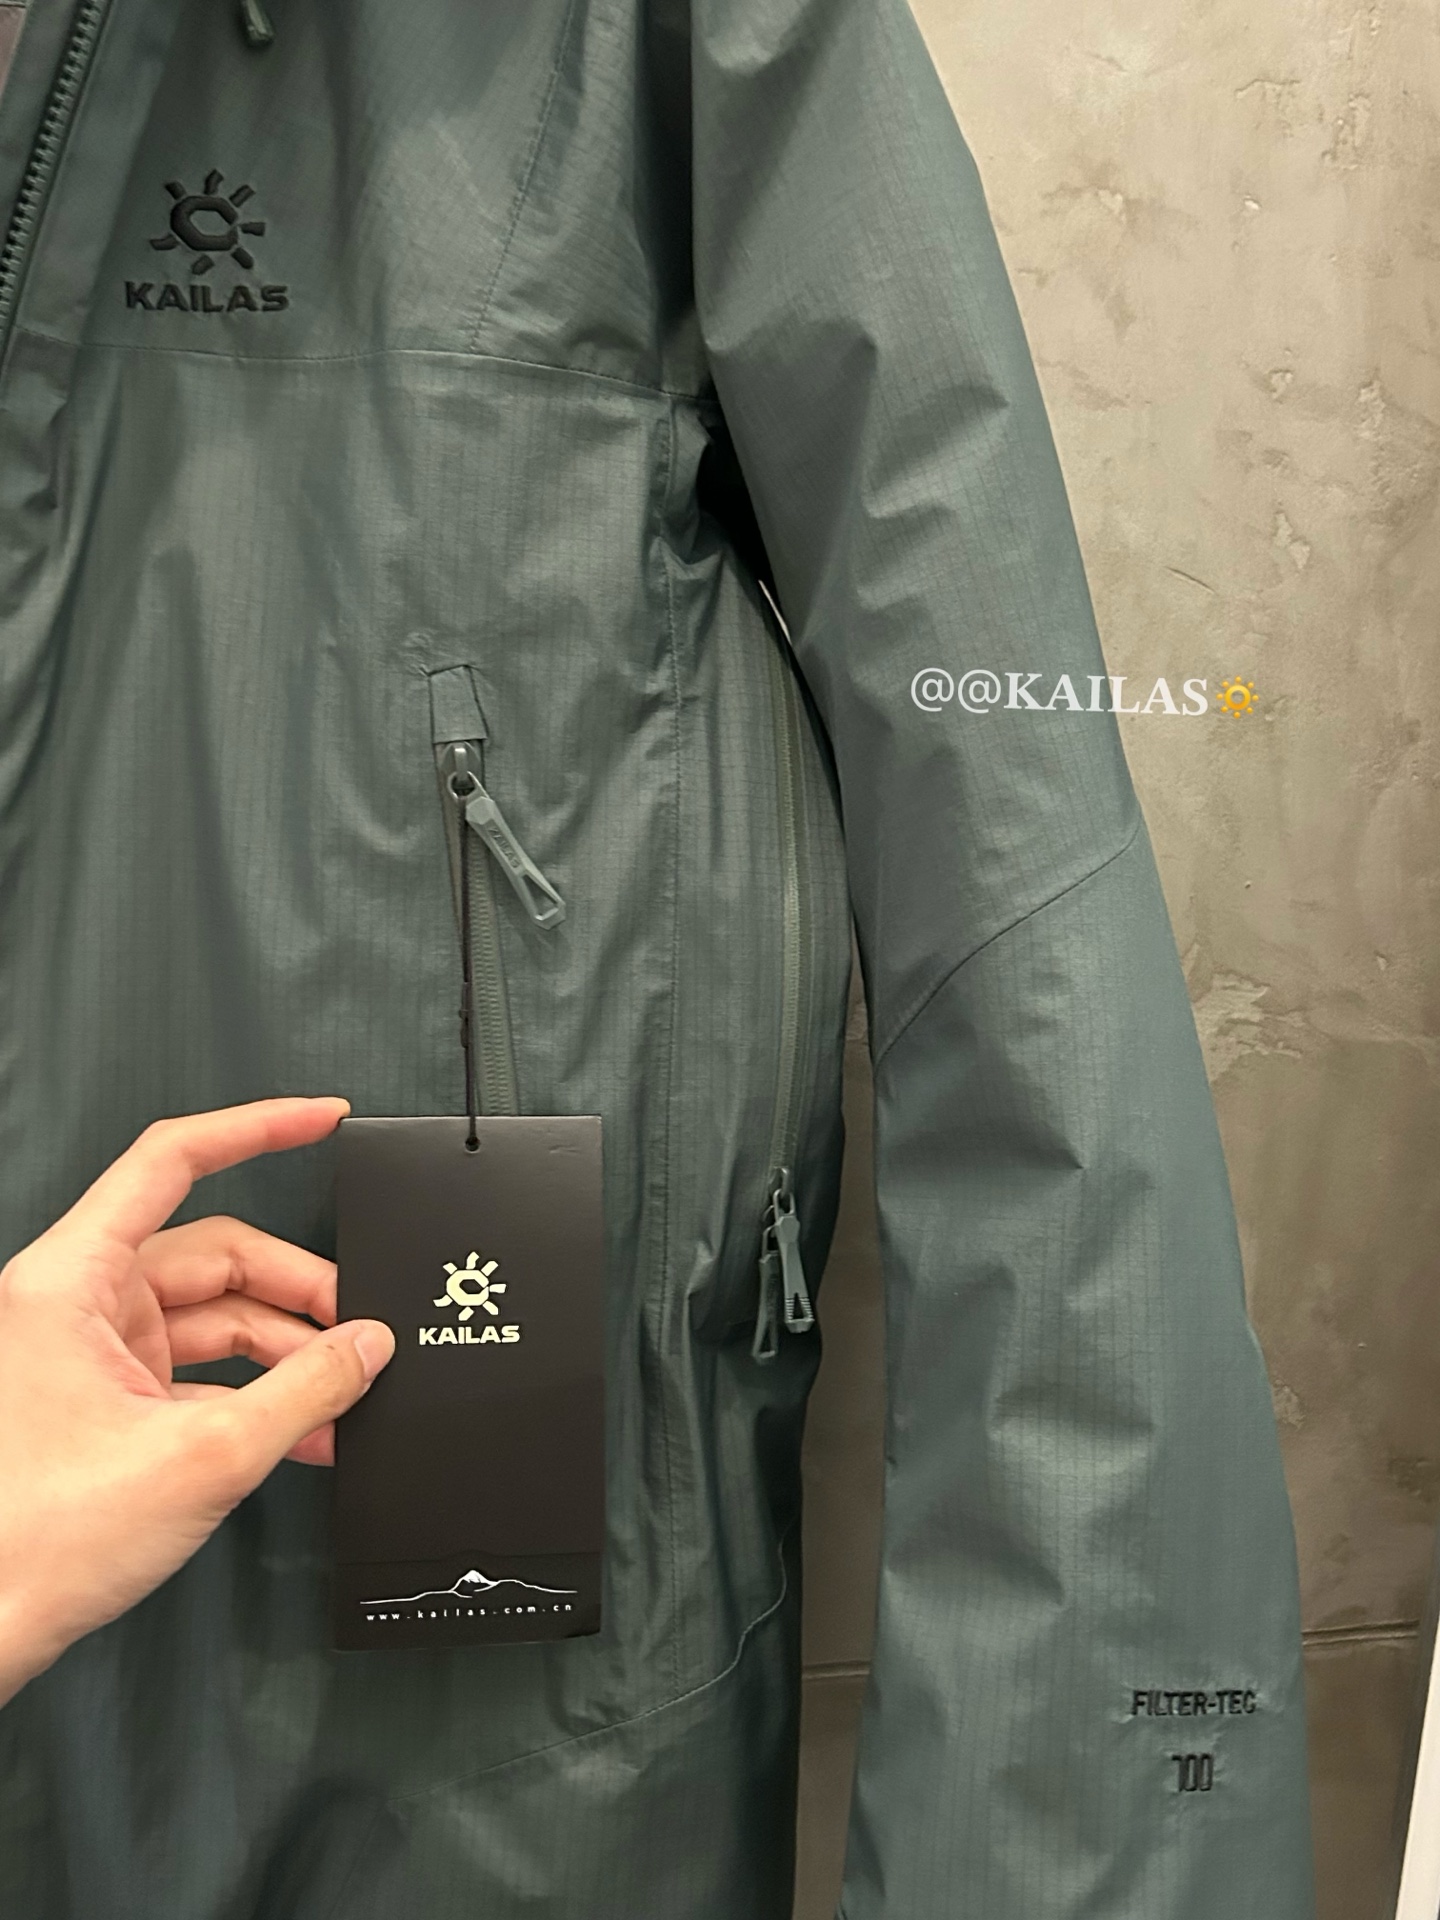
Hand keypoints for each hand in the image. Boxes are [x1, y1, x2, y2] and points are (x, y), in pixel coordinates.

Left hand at [0, 1098, 393, 1706]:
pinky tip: (309, 1430)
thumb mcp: (204, 1456)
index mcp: (70, 1280)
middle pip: (215, 1253)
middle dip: (299, 1288)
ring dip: (285, 1352)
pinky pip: (198, 1371)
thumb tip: (369, 1345)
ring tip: (348, 1392)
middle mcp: (75, 1302)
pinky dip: (255, 1393)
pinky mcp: (104, 1400)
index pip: (173, 1160)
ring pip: (214, 1317)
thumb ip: (306, 1390)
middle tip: (364, 1328)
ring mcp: (90, 1352)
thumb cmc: (37, 1544)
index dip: (257, 1128)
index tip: (322, 1118)